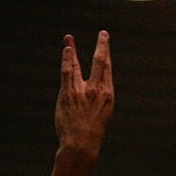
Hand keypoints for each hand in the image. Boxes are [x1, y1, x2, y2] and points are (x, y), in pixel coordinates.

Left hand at [55, 30, 114, 155]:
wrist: (82, 142)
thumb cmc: (93, 130)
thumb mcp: (104, 112)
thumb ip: (99, 97)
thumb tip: (97, 87)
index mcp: (108, 94)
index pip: (108, 68)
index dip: (107, 53)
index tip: (106, 42)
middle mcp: (97, 90)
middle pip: (100, 62)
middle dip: (103, 46)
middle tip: (103, 33)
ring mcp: (82, 91)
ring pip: (79, 64)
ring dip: (73, 48)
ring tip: (69, 37)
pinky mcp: (68, 93)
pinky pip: (68, 72)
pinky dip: (67, 59)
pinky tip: (67, 49)